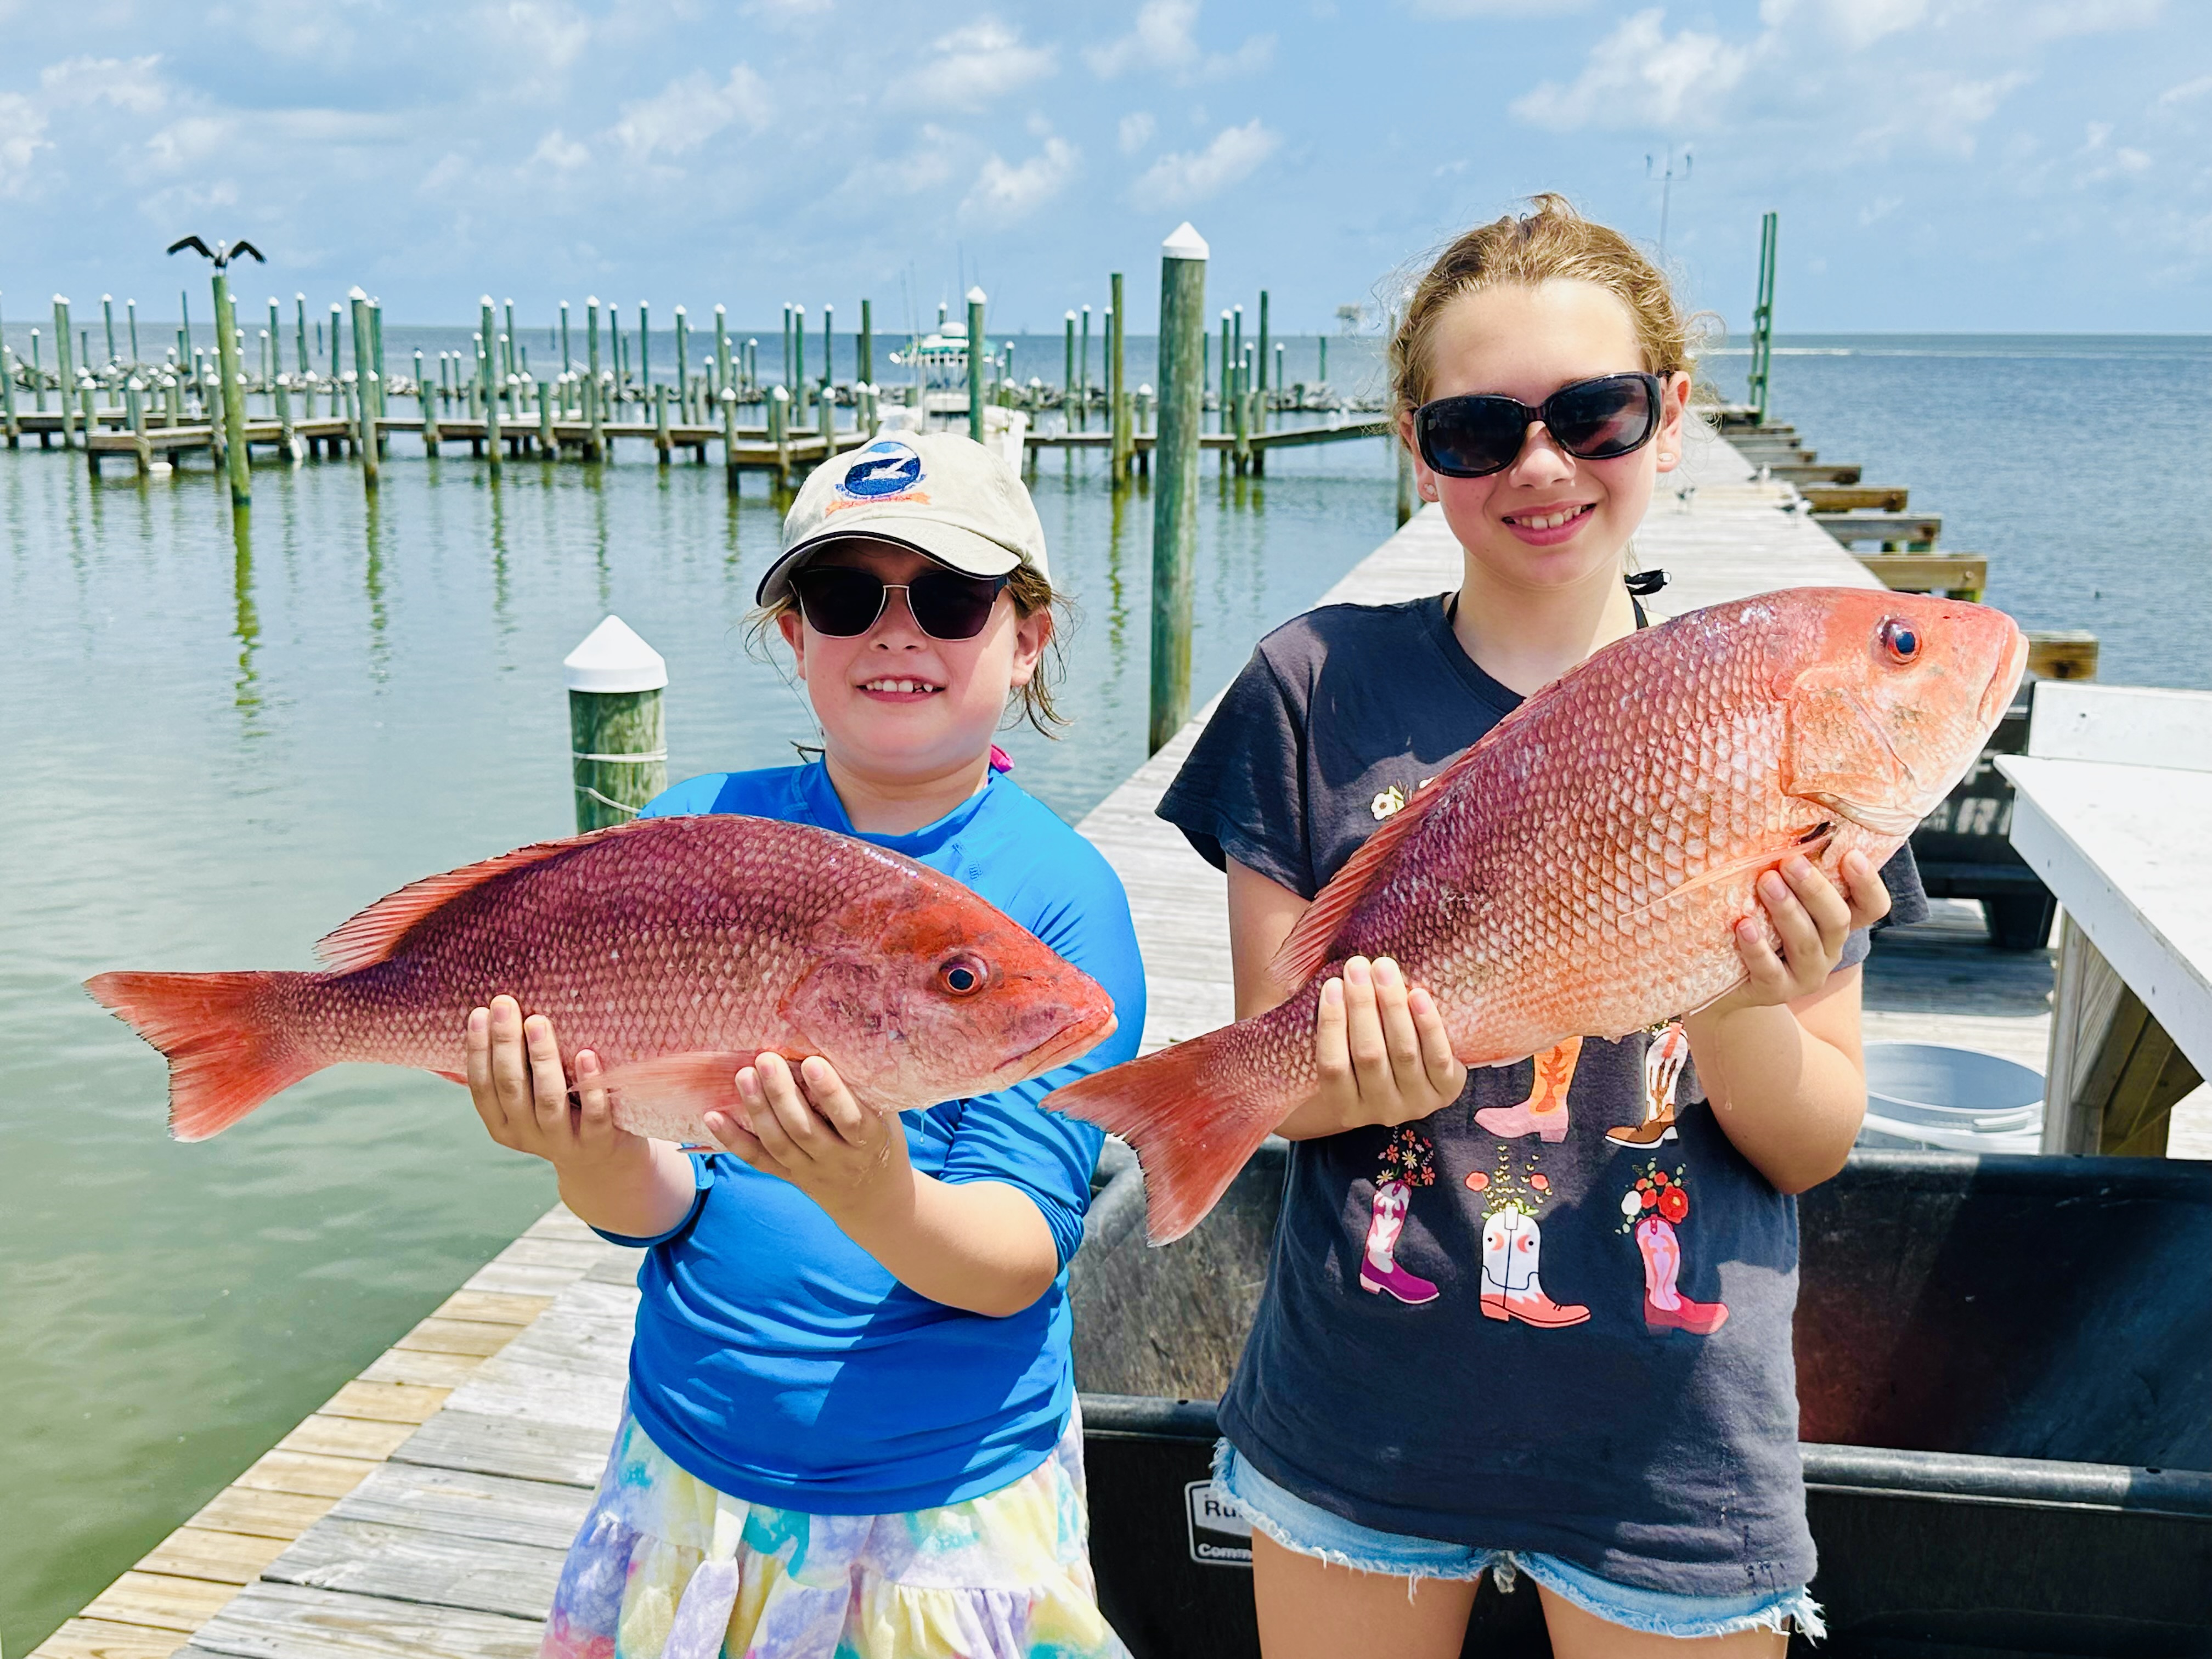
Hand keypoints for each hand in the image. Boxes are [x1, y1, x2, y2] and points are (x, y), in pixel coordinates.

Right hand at [465, 995, 639, 1168]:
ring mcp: (562, 1141)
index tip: (481, 1012)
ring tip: (538, 1021)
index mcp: (501, 1124)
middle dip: (505, 1043)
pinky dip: (589, 1085)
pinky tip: (586, 1054)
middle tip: (506, 1004)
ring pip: (548, 1099)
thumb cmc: (562, 1114)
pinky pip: (593, 1114)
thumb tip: (497, 1014)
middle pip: (511, 1087)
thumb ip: (516, 1071)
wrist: (603, 1164)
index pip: (482, 1086)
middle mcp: (526, 1134)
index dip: (478, 1050)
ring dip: (542, 1058)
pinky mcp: (597, 1142)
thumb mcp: (530, 1101)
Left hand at [706, 1053, 909, 1218]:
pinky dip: (733, 1139)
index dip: (830, 1092)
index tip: (811, 1062)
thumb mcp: (887, 1119)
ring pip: (779, 1143)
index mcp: (869, 1142)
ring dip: (758, 1109)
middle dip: (783, 1095)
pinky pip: (758, 1159)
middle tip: (766, 1060)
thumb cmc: (882, 1144)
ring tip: (743, 1075)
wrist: (874, 1198)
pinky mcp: (789, 1177)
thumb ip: (865, 1092)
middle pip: (805, 1130)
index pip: (850, 1118)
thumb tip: (837, 1042)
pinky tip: (713, 1115)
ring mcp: (810, 1171)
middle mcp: (838, 1160)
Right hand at [1309, 956, 1466, 1129]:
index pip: (1332, 1066)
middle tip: (1357, 966)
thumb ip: (1338, 1027)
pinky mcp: (1446, 1091)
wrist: (1411, 1086)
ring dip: (1392, 1005)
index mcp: (1344, 1106)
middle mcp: (1380, 1111)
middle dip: (1361, 1005)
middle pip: (1369, 1055)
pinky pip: (1438, 1056)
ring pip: (1403, 1051)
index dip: (1331, 1024)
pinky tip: (1418, 995)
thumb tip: (1337, 977)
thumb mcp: (1346, 1053)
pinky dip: (1428, 1025)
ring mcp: (1416, 1103)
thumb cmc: (1365, 1057)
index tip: (1331, 984)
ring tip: (1384, 969)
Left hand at [1716, 850, 1889, 1012]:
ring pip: (1805, 942)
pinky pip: (1770, 970)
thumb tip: (1784, 822)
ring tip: (1765, 882)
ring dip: (1787, 910)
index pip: (1872, 906)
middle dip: (1815, 890)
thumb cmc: (1757, 923)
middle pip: (1837, 920)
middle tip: (1790, 862)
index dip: (1868, 883)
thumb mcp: (1778, 897)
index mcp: (1837, 922)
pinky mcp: (1776, 991)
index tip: (1851, 856)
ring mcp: (1806, 974)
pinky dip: (1757, 947)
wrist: (1728, 980)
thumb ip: (1789, 872)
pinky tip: (1743, 926)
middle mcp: (1830, 948)